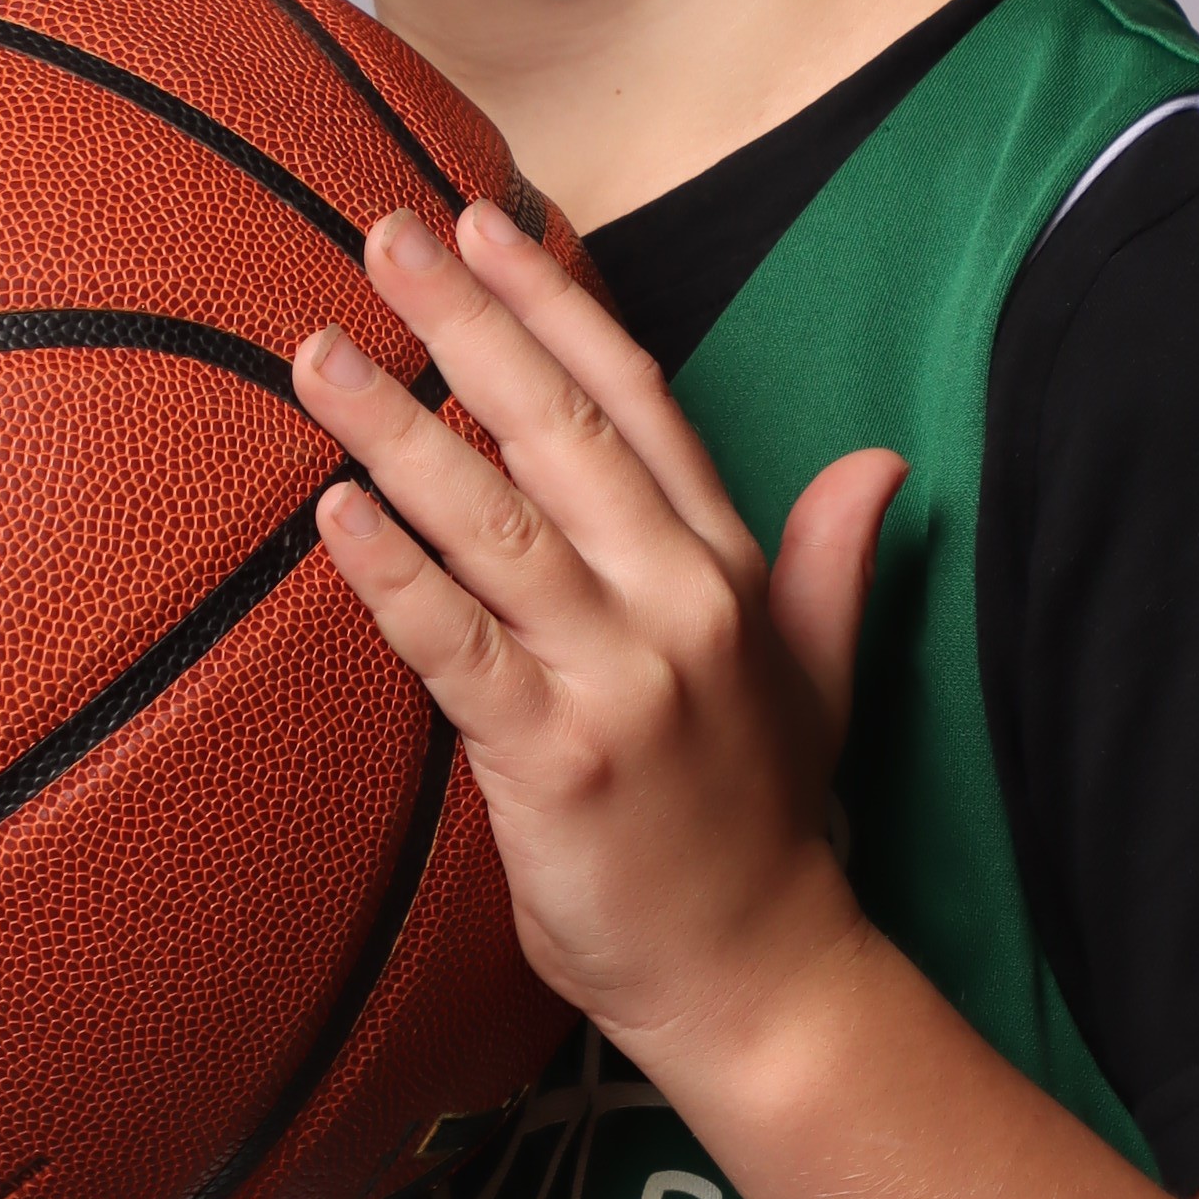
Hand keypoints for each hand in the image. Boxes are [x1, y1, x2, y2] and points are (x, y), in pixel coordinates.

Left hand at [292, 201, 905, 1079]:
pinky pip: (454, 645)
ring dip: (397, 426)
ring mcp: (617, 679)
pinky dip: (392, 573)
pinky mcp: (553, 759)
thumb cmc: (760, 825)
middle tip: (382, 236)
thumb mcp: (819, 676)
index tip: (489, 220)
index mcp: (725, 568)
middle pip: (557, 428)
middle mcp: (675, 603)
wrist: (758, 978)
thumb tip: (878, 465)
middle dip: (466, 321)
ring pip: (494, 520)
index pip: (637, 398)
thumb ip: (829, 562)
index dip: (558, 302)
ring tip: (320, 352)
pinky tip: (333, 512)